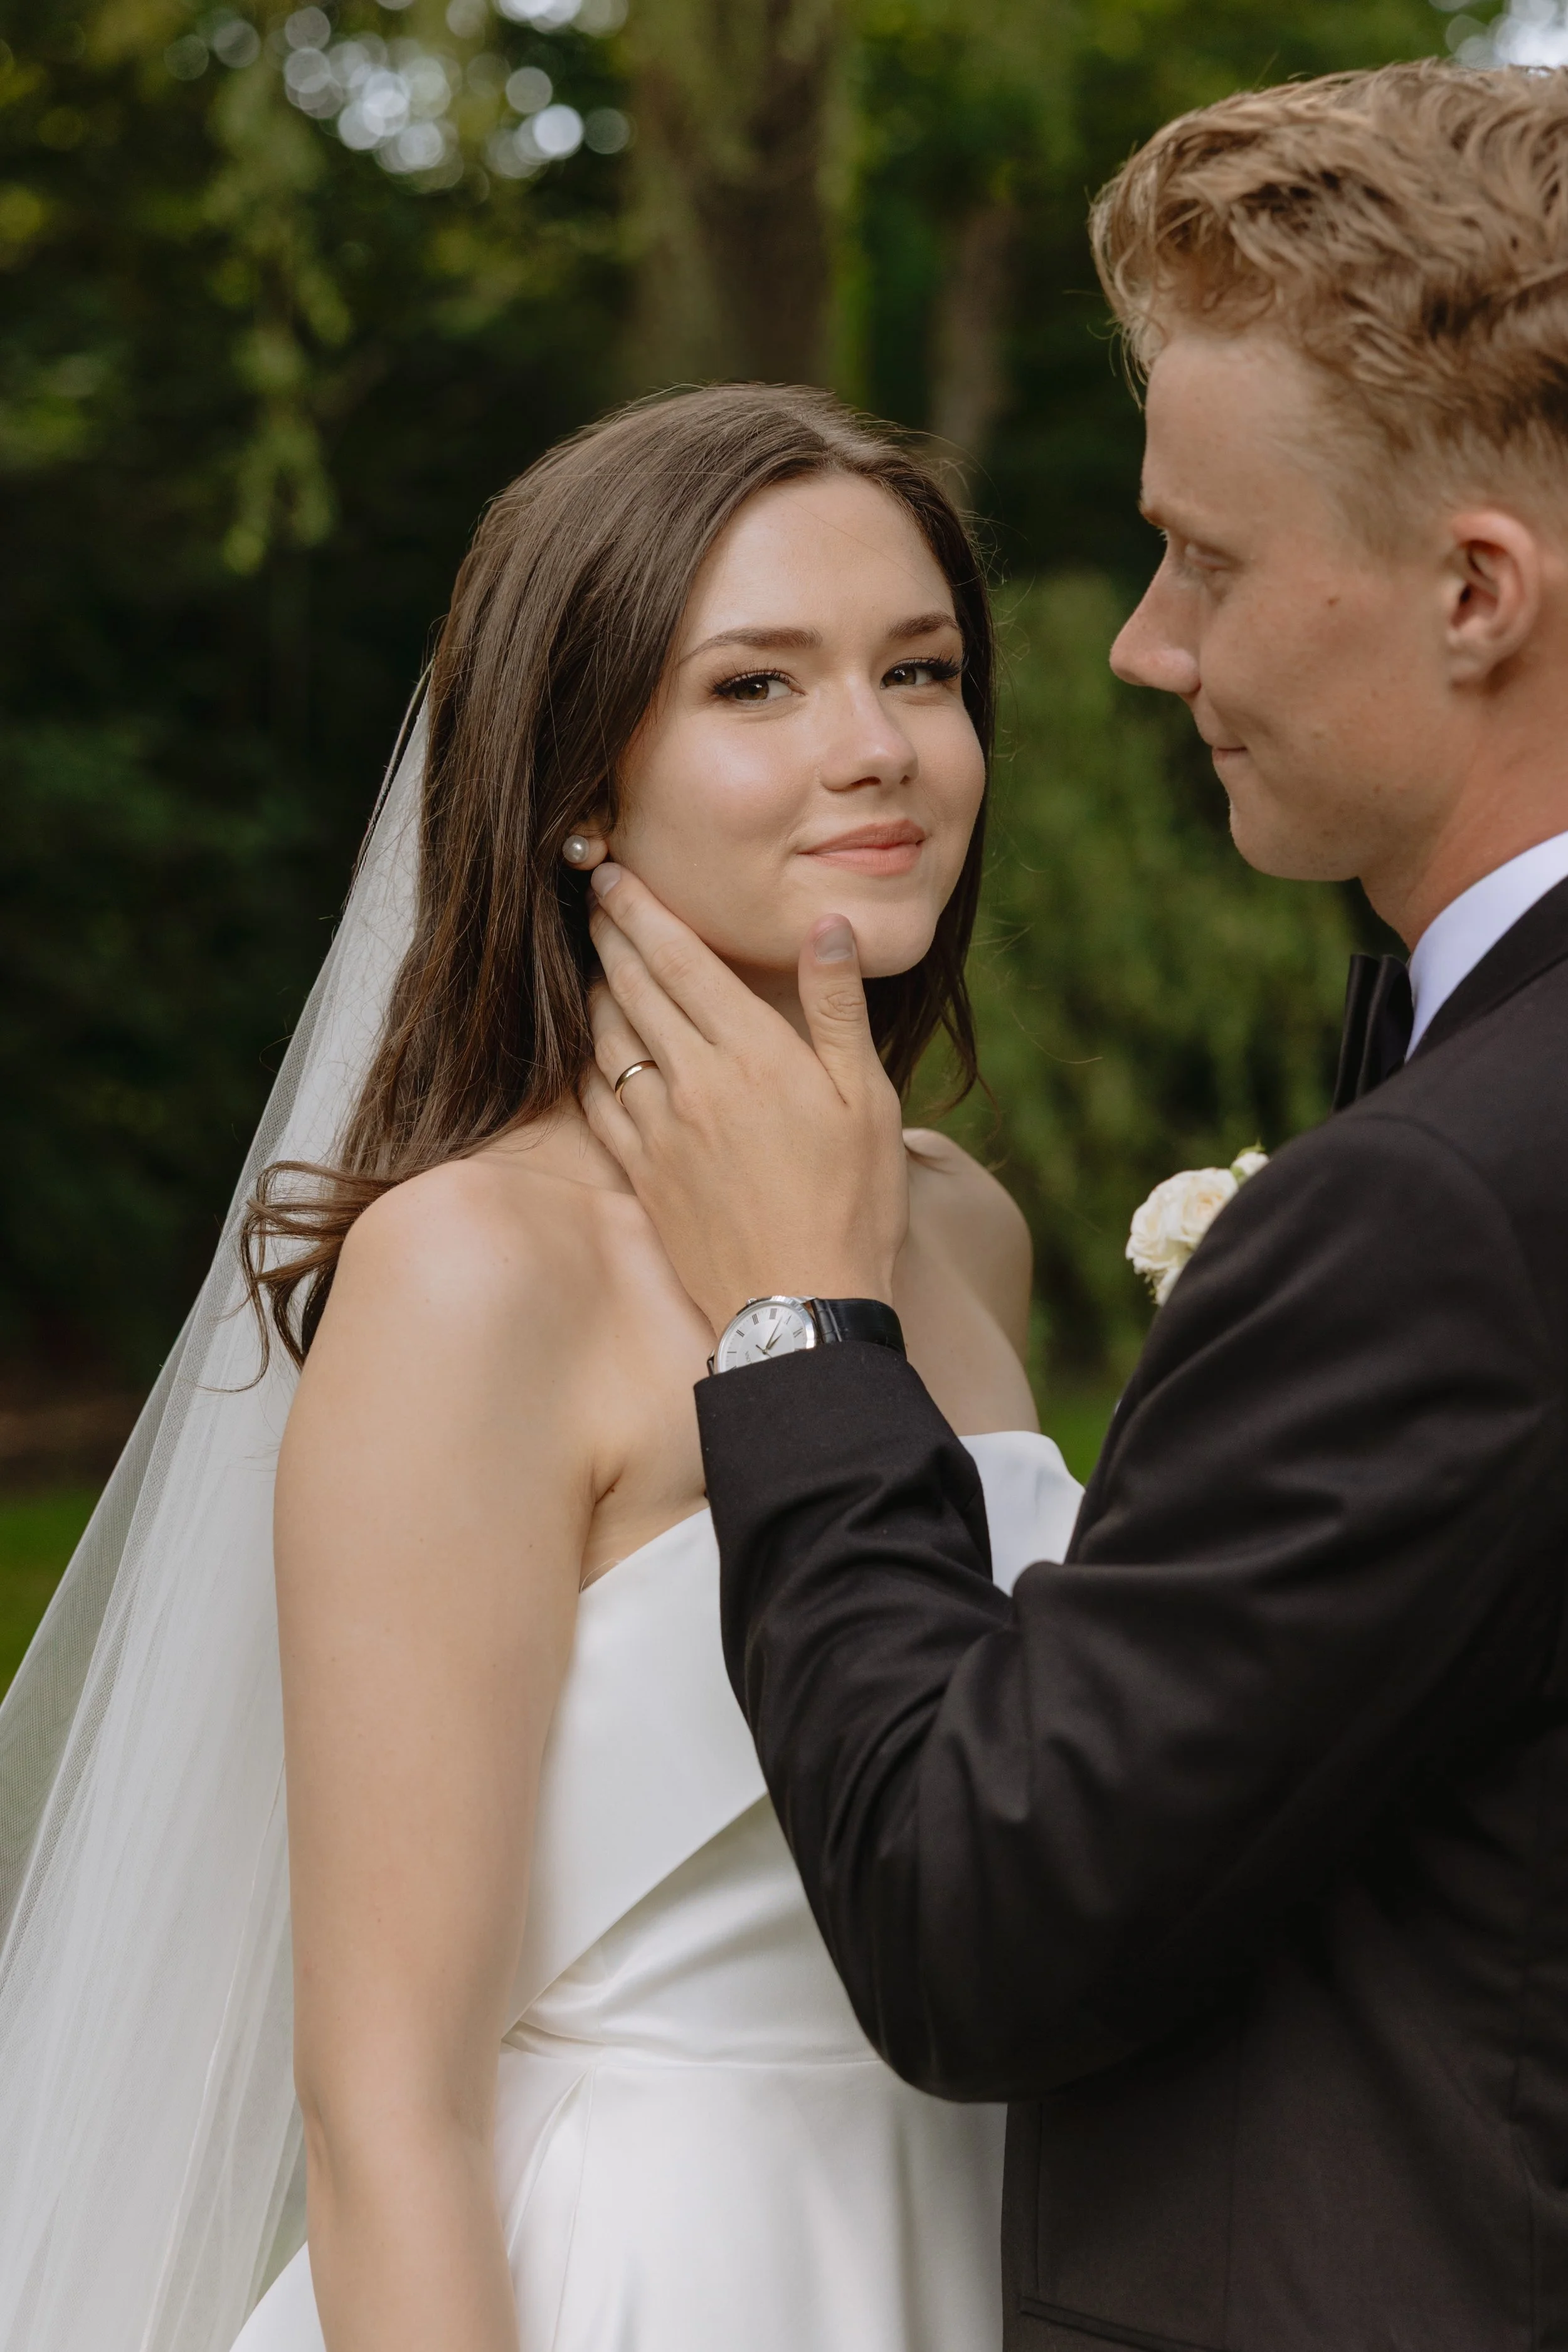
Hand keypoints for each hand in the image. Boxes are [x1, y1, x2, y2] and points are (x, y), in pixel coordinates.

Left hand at [580, 866, 908, 1337]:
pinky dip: (589, 1065)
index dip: (641, 911)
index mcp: (752, 1053)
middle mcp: (695, 1082)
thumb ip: (838, 1008)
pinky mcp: (645, 1175)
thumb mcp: (867, 1098)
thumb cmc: (853, 1203)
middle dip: (609, 936)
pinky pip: (599, 1105)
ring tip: (591, 963)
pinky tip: (590, 1052)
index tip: (614, 876)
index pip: (679, 961)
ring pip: (608, 1042)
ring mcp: (662, 1131)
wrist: (803, 1304)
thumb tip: (828, 925)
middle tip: (592, 900)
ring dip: (594, 994)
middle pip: (633, 989)